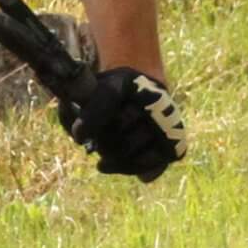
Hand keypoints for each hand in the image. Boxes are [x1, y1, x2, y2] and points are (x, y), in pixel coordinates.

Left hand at [59, 68, 185, 181]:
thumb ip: (71, 110)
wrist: (143, 96)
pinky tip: (121, 163)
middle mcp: (150, 96)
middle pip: (116, 131)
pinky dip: (132, 168)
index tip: (78, 136)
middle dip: (101, 142)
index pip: (108, 97)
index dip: (92, 118)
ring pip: (129, 151)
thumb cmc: (106, 99)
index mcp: (124, 79)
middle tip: (96, 144)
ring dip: (113, 158)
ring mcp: (166, 120)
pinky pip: (150, 166)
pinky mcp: (176, 143)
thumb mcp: (86, 94)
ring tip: (107, 154)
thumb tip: (80, 135)